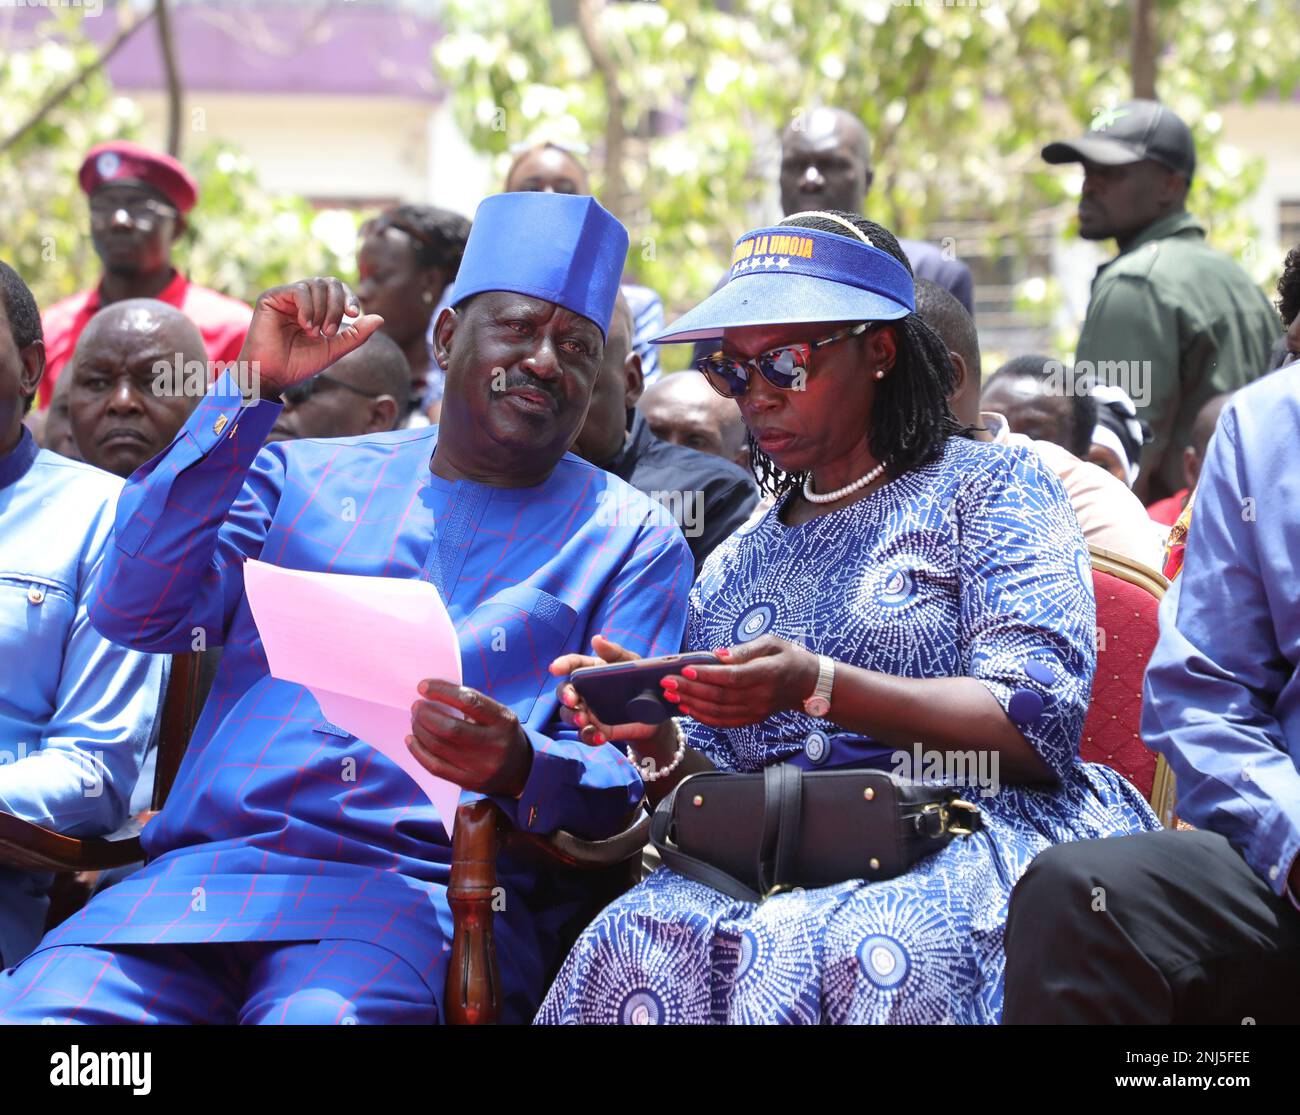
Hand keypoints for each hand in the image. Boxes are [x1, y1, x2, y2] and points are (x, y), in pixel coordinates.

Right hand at [238, 277, 383, 394]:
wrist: (274, 376)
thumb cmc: (300, 364)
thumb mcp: (335, 349)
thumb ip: (356, 334)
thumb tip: (380, 318)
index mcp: (316, 308)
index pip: (338, 290)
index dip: (349, 297)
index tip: (354, 314)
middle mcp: (301, 299)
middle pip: (330, 283)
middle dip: (337, 305)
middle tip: (331, 331)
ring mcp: (286, 297)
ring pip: (316, 285)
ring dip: (323, 310)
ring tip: (316, 332)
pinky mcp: (271, 297)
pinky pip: (299, 290)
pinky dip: (308, 308)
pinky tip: (306, 326)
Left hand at [407, 679, 532, 796]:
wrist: (520, 770)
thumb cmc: (501, 734)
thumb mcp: (498, 715)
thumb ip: (472, 705)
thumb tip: (433, 694)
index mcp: (504, 721)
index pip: (469, 701)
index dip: (442, 691)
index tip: (423, 687)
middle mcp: (494, 744)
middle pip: (450, 728)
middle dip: (426, 715)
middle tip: (416, 707)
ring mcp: (482, 766)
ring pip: (439, 746)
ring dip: (420, 730)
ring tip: (415, 720)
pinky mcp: (470, 782)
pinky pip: (436, 766)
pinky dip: (419, 751)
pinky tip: (411, 740)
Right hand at [550, 635, 672, 748]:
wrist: (656, 715)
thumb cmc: (640, 682)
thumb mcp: (632, 665)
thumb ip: (615, 652)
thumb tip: (597, 639)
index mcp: (592, 670)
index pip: (573, 664)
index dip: (562, 664)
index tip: (555, 668)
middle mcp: (585, 691)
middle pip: (564, 691)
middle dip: (565, 695)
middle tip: (573, 700)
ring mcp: (589, 712)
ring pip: (568, 714)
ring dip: (573, 717)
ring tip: (584, 720)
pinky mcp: (597, 730)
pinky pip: (585, 735)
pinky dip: (589, 736)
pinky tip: (600, 737)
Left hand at [659, 634, 820, 727]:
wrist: (806, 683)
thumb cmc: (787, 657)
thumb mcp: (771, 642)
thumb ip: (745, 649)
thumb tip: (718, 655)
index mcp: (767, 674)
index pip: (733, 677)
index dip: (708, 675)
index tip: (686, 670)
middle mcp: (761, 696)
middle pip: (721, 697)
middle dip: (691, 690)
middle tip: (668, 682)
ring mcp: (756, 711)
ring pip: (719, 712)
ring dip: (692, 704)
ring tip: (671, 695)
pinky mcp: (752, 719)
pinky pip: (724, 722)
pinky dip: (703, 717)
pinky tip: (687, 707)